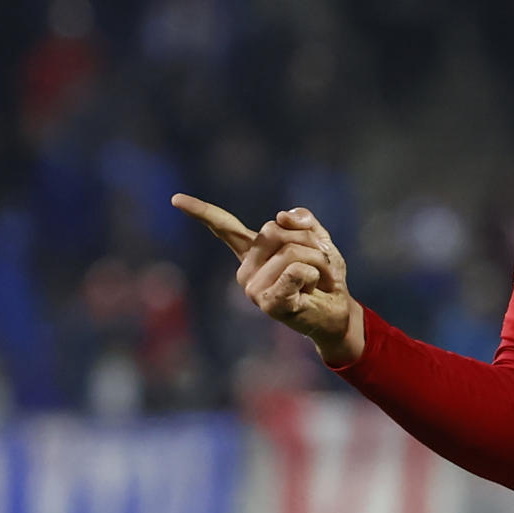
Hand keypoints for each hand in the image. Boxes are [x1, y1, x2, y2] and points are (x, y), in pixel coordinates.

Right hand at [170, 194, 364, 364]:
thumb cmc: (325, 278)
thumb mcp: (318, 241)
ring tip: (322, 278)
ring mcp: (253, 288)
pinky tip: (313, 289)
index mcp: (252, 253)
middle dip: (308, 240)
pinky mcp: (268, 303)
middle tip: (322, 262)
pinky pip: (296, 271)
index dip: (201, 211)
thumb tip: (281, 215)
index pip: (223, 227)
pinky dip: (315, 274)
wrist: (338, 312)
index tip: (175, 199)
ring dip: (318, 260)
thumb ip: (302, 222)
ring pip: (290, 251)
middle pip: (273, 230)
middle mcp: (246, 270)